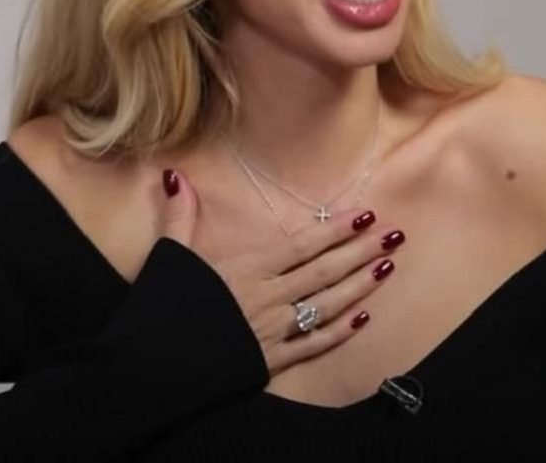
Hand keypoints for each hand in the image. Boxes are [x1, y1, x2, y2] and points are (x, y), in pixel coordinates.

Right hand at [160, 167, 403, 376]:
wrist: (151, 368)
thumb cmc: (160, 308)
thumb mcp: (169, 256)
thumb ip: (181, 217)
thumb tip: (178, 177)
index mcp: (246, 270)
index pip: (302, 245)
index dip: (336, 230)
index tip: (365, 215)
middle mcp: (267, 298)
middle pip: (324, 272)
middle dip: (361, 252)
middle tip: (395, 237)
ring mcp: (271, 331)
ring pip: (326, 306)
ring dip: (360, 287)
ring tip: (387, 269)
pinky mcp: (269, 361)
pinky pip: (312, 345)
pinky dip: (338, 332)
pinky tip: (362, 319)